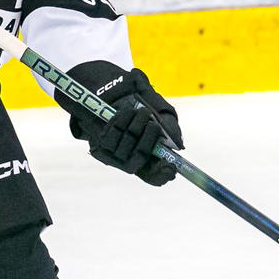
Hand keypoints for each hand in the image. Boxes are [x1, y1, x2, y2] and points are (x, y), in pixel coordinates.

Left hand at [58, 62, 181, 184]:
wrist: (118, 101)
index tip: (171, 166)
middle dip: (149, 137)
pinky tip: (128, 111)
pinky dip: (123, 119)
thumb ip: (171, 130)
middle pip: (141, 156)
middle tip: (154, 123)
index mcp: (147, 163)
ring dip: (137, 123)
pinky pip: (114, 132)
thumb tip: (178, 144)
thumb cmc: (144, 115)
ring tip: (143, 112)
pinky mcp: (100, 145)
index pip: (155, 177)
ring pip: (128, 141)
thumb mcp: (163, 119)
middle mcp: (130, 163)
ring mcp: (113, 156)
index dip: (162, 174)